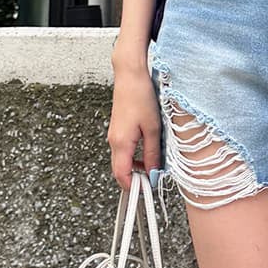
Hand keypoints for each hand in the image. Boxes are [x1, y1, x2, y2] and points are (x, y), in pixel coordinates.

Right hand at [108, 67, 162, 193]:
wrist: (130, 76)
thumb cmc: (141, 97)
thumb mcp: (153, 128)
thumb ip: (153, 153)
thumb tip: (154, 172)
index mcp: (121, 143)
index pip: (121, 175)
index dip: (132, 187)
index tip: (146, 191)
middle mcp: (114, 141)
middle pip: (120, 171)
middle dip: (135, 180)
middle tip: (152, 182)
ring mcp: (114, 136)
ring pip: (122, 161)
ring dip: (136, 168)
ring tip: (154, 167)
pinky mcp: (118, 130)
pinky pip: (124, 151)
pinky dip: (134, 157)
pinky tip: (148, 153)